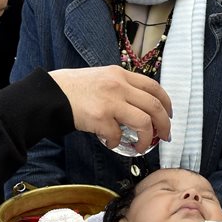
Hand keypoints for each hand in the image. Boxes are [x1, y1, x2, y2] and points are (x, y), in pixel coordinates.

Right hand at [49, 66, 172, 149]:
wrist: (52, 94)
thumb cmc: (75, 88)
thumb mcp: (102, 78)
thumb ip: (121, 88)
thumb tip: (140, 108)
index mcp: (121, 74)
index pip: (154, 87)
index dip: (166, 103)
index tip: (169, 115)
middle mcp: (119, 85)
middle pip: (155, 106)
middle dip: (165, 125)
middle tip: (165, 136)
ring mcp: (111, 101)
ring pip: (144, 123)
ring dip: (147, 139)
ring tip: (141, 147)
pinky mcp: (100, 117)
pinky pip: (118, 136)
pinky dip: (116, 142)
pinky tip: (109, 141)